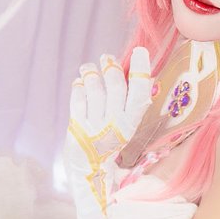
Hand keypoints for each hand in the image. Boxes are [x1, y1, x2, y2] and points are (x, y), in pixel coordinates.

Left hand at [67, 47, 150, 172]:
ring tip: (89, 69)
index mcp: (131, 121)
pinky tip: (80, 83)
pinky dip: (78, 86)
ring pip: (95, 88)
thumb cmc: (109, 138)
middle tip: (106, 59)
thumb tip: (132, 68)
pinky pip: (78, 98)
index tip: (139, 52)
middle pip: (116, 86)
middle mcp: (115, 124)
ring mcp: (95, 125)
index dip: (141, 69)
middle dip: (111, 66)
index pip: (140, 92)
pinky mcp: (77, 126)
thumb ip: (130, 99)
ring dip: (91, 73)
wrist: (90, 167)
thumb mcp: (126, 123)